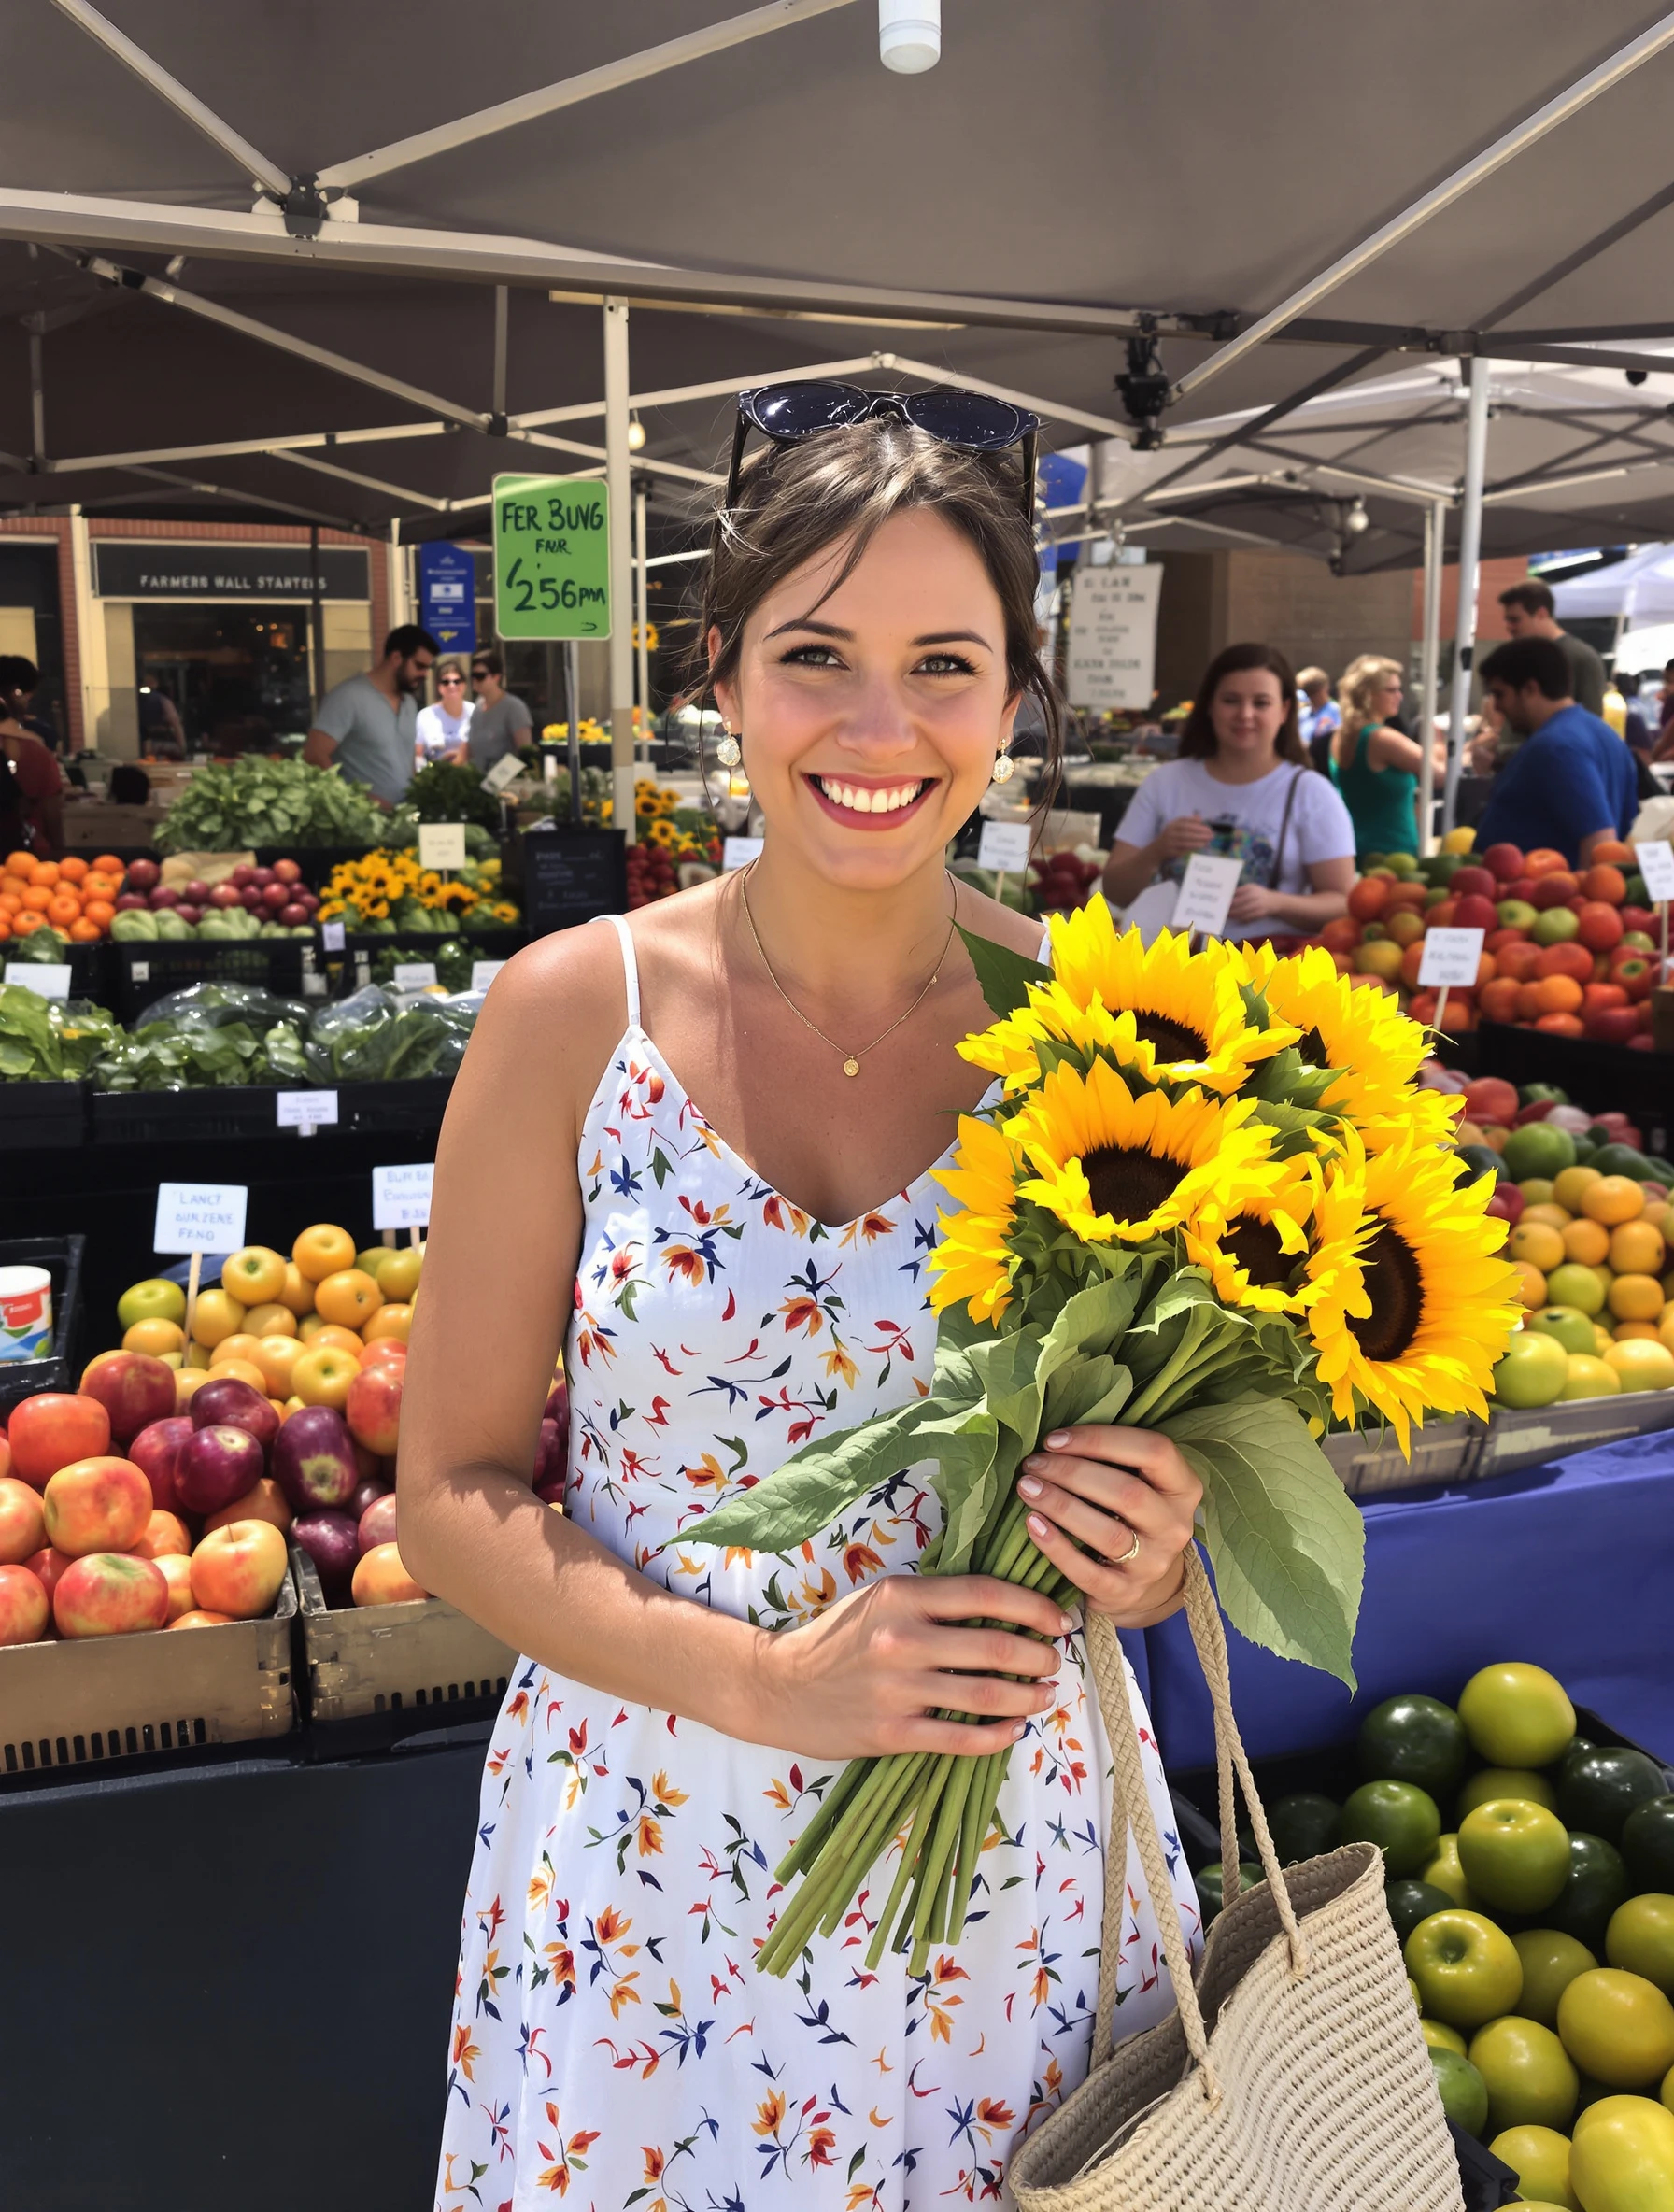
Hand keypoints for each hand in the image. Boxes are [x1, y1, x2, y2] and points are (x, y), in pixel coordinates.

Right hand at [754, 1570, 1070, 1760]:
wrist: (779, 1687)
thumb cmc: (838, 1639)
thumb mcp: (880, 1600)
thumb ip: (934, 1600)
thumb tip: (1006, 1607)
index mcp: (901, 1597)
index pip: (986, 1594)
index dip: (1033, 1606)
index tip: (1057, 1619)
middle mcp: (903, 1639)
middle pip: (996, 1646)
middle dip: (1040, 1655)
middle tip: (1055, 1660)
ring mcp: (898, 1690)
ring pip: (986, 1694)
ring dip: (1029, 1696)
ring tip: (1046, 1694)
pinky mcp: (892, 1733)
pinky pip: (961, 1737)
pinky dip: (998, 1735)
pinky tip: (1015, 1728)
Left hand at [1017, 1426, 1201, 1625]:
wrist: (1143, 1582)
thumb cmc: (1130, 1514)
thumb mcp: (1139, 1482)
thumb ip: (1112, 1459)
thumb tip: (1054, 1438)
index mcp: (1183, 1487)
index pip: (1154, 1451)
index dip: (1101, 1440)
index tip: (1054, 1439)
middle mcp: (1175, 1526)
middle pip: (1127, 1492)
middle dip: (1072, 1472)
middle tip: (1033, 1464)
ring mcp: (1153, 1563)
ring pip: (1108, 1533)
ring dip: (1061, 1505)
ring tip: (1027, 1488)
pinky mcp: (1124, 1593)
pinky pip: (1087, 1572)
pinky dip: (1056, 1546)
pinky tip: (1032, 1524)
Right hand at [1158, 813, 1212, 860]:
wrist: (1156, 850)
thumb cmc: (1170, 836)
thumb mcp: (1175, 826)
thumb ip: (1187, 821)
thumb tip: (1200, 818)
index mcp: (1172, 825)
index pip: (1185, 823)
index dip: (1197, 825)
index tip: (1207, 827)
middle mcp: (1170, 833)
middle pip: (1187, 832)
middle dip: (1200, 833)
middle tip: (1211, 835)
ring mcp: (1170, 843)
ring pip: (1186, 842)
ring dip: (1198, 841)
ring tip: (1208, 840)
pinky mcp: (1171, 852)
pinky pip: (1184, 849)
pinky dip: (1193, 847)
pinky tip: (1201, 846)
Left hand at [1227, 880, 1277, 921]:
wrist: (1274, 901)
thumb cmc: (1258, 894)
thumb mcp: (1251, 888)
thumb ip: (1239, 891)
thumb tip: (1226, 897)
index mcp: (1250, 888)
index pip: (1236, 893)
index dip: (1228, 898)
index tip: (1221, 902)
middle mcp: (1254, 896)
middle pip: (1238, 903)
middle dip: (1229, 908)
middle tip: (1222, 911)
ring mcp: (1258, 905)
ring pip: (1242, 911)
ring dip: (1233, 914)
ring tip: (1227, 916)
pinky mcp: (1260, 913)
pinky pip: (1248, 917)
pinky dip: (1241, 919)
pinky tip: (1236, 919)